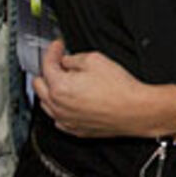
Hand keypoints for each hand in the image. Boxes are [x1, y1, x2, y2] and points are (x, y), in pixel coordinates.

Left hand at [32, 39, 175, 139]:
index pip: (47, 64)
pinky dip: (60, 108)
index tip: (58, 47)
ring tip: (65, 81)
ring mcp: (66, 120)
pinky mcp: (76, 130)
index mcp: (60, 87)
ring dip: (51, 90)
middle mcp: (58, 106)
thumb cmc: (119, 90)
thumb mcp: (95, 60)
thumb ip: (74, 58)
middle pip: (39, 85)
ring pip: (46, 104)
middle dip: (47, 70)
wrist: (136, 111)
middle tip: (59, 62)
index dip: (53, 51)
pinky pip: (58, 118)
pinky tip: (71, 101)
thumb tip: (67, 61)